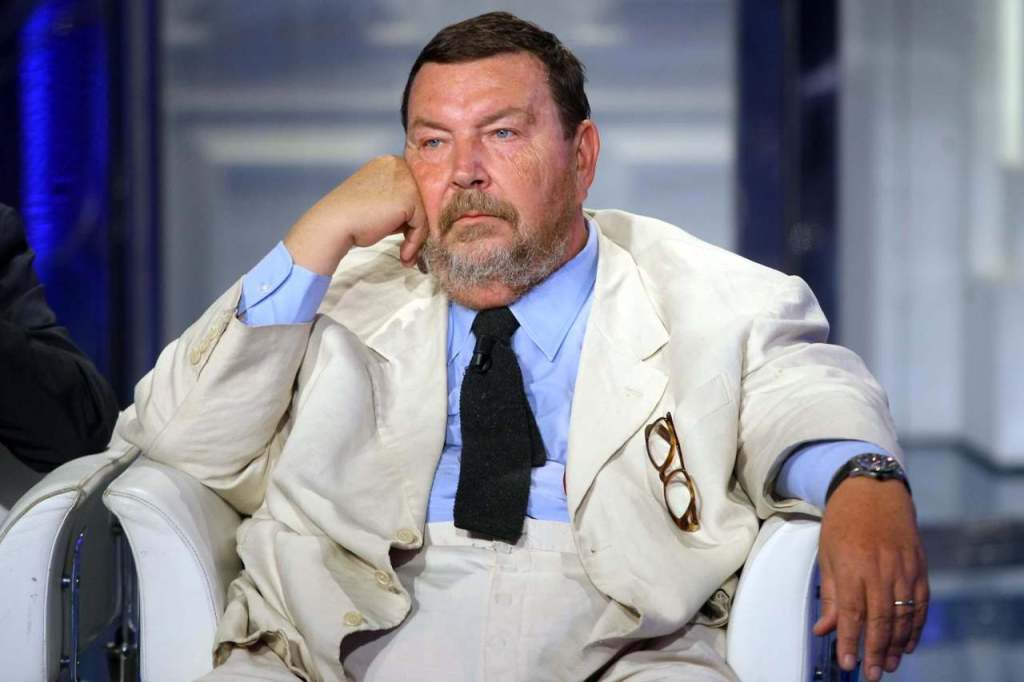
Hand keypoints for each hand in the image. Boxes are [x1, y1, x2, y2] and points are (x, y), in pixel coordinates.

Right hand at [283, 155, 427, 274]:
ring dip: (416, 238)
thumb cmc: (352, 217)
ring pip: (424, 213)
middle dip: (417, 227)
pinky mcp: (410, 198)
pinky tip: (403, 254)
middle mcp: (399, 165)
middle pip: (422, 199)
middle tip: (410, 249)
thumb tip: (420, 219)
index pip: (413, 188)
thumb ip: (398, 204)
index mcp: (389, 162)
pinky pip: (422, 224)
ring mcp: (406, 179)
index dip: (412, 214)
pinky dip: (415, 242)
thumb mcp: (379, 202)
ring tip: (406, 254)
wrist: (335, 223)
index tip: (407, 235)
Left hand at [813, 478, 928, 680]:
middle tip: (873, 674)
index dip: (850, 641)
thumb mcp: (826, 554)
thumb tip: (824, 629)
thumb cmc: (843, 522)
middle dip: (876, 651)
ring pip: (903, 615)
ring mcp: (903, 568)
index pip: (850, 613)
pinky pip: (920, 603)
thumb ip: (828, 595)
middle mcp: (879, 570)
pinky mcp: (919, 566)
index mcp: (851, 566)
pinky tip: (909, 644)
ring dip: (897, 644)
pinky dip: (916, 626)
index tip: (848, 664)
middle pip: (880, 620)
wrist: (873, 490)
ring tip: (890, 665)